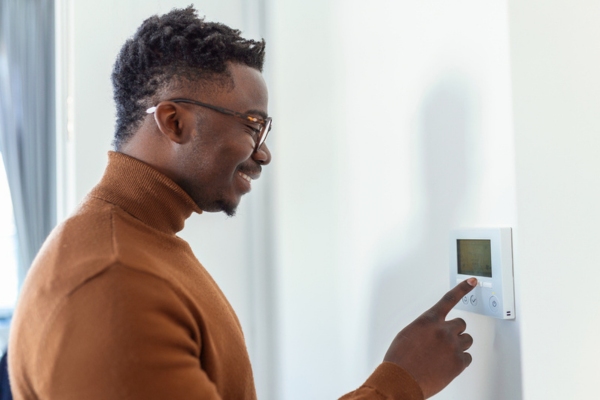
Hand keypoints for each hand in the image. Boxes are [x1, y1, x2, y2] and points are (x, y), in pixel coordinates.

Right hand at [383, 278, 476, 397]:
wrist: (401, 380)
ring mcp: (453, 346)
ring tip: (445, 354)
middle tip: (445, 341)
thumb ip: (425, 329)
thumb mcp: (408, 335)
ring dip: (458, 345)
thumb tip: (433, 332)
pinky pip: (467, 358)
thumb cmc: (400, 360)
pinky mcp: (459, 362)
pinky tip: (447, 365)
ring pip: (467, 340)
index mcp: (428, 320)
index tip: (472, 281)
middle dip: (454, 331)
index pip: (449, 299)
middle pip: (461, 323)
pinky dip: (460, 361)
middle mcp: (443, 330)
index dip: (462, 289)